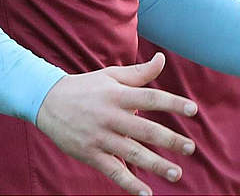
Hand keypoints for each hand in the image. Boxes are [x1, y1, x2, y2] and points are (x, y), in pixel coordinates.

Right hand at [34, 53, 197, 195]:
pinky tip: (146, 194)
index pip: (151, 98)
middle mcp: (110, 117)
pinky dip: (129, 184)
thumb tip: (162, 58)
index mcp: (118, 95)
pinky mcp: (90, 154)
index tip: (193, 110)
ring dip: (155, 165)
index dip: (172, 103)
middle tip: (190, 148)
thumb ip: (139, 73)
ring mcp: (100, 137)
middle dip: (169, 140)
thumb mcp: (111, 76)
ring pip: (131, 153)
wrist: (47, 101)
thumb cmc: (86, 88)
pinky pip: (112, 171)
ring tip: (176, 173)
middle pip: (144, 130)